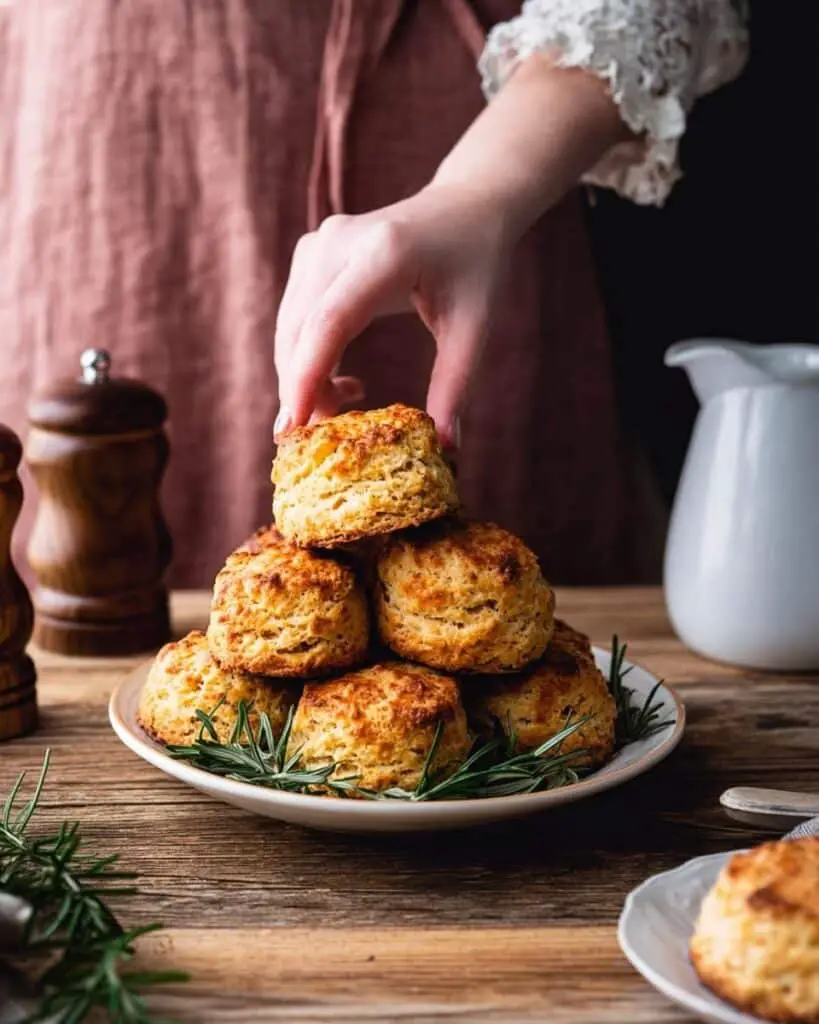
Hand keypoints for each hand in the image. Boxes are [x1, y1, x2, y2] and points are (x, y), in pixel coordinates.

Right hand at [274, 183, 510, 447]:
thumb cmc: (475, 266)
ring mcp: (320, 244)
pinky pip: (295, 316)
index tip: (294, 428)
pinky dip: (305, 356)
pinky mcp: (312, 253)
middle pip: (299, 329)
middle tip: (319, 441)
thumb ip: (455, 385)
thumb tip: (445, 448)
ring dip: (301, 377)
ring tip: (342, 409)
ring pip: (290, 326)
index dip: (307, 378)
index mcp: (384, 254)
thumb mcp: (474, 326)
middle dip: (300, 389)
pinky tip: (342, 380)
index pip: (329, 322)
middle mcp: (340, 242)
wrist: (466, 207)